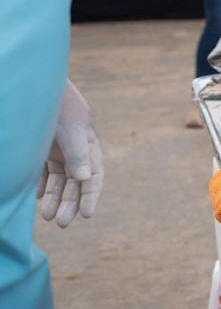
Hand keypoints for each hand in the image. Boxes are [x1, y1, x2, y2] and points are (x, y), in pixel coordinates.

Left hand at [40, 81, 104, 227]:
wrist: (37, 85)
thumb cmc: (57, 105)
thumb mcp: (70, 128)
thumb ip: (78, 153)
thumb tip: (86, 178)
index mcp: (89, 144)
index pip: (95, 175)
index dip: (91, 195)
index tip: (86, 215)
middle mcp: (76, 149)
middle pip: (77, 182)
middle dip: (71, 203)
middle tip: (62, 224)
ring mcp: (59, 148)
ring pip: (60, 179)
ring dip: (56, 198)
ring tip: (48, 217)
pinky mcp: (43, 148)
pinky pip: (45, 172)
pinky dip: (43, 185)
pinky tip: (39, 198)